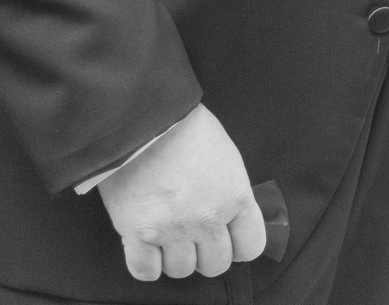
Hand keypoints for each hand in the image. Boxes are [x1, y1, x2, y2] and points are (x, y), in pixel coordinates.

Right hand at [97, 105, 266, 280]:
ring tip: (165, 234)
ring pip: (181, 270)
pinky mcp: (137, 233)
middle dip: (205, 253)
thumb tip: (228, 217)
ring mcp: (173, 229)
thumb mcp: (226, 157)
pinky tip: (145, 246)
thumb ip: (229, 192)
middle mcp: (208, 219)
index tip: (226, 239)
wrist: (145, 118)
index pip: (251, 246)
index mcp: (235, 197)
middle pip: (216, 265)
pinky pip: (145, 271)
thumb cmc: (185, 128)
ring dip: (174, 257)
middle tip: (192, 235)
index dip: (237, 246)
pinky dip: (146, 264)